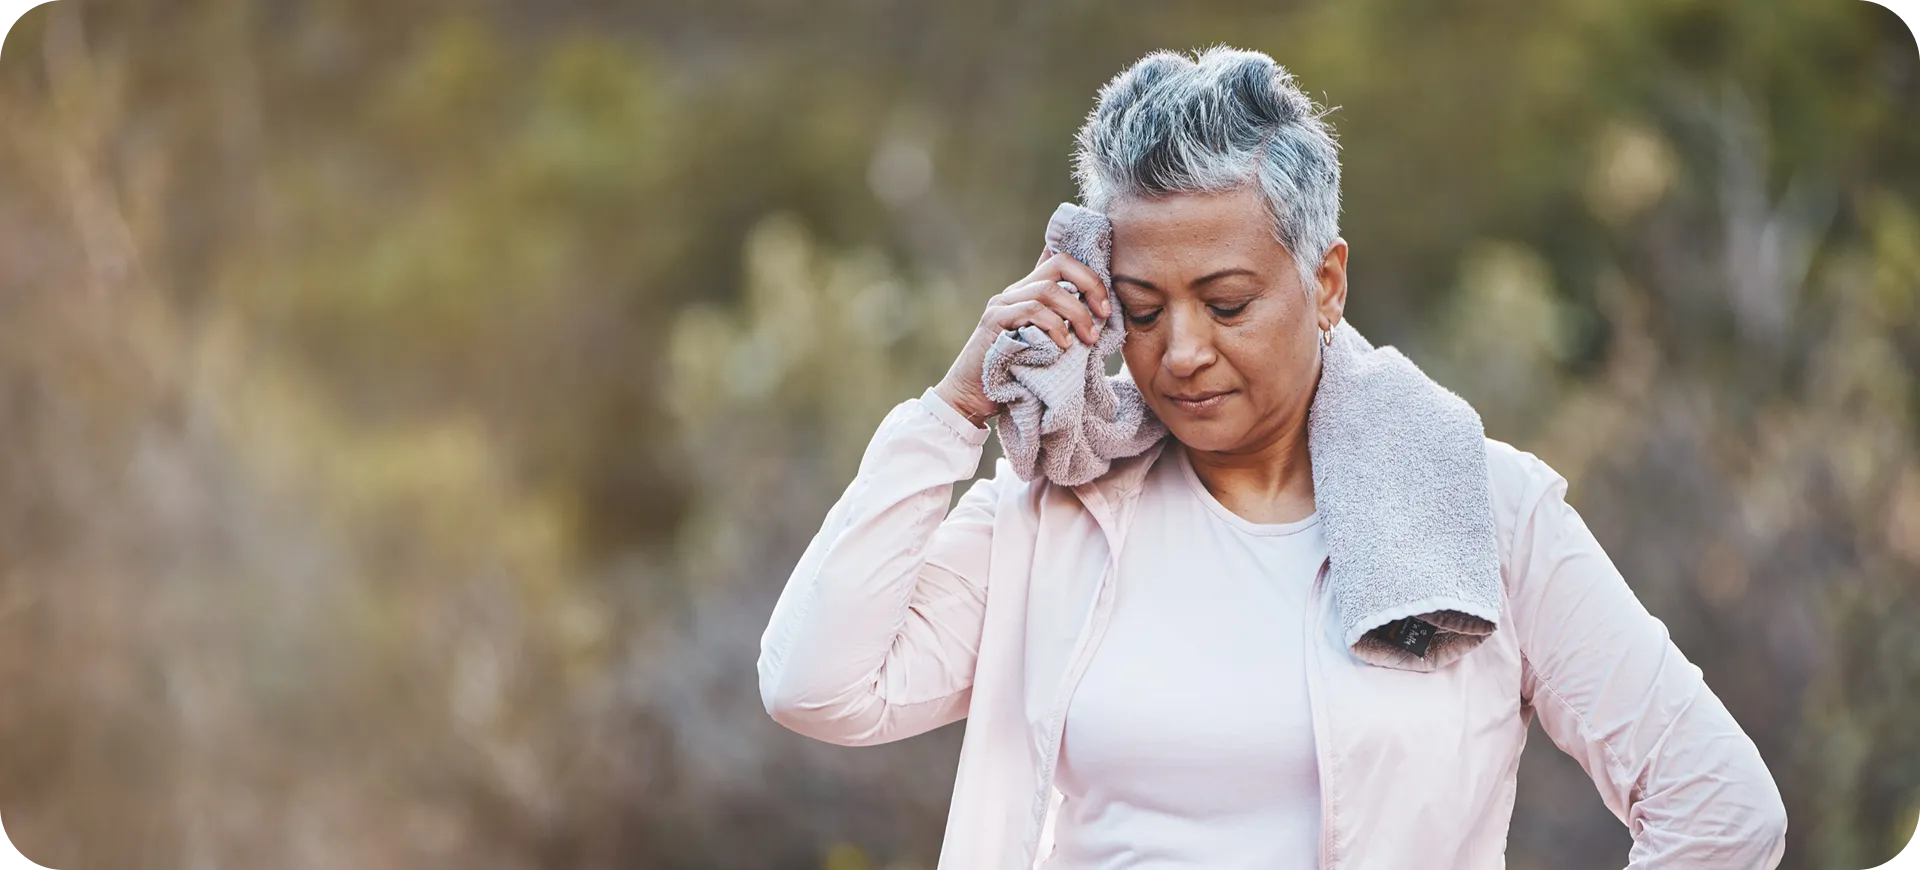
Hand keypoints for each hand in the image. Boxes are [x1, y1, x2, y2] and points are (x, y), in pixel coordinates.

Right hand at [934, 246, 1112, 423]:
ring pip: (1048, 289)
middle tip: (1104, 314)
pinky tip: (1062, 345)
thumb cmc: (1015, 377)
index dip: (1090, 275)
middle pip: (1059, 264)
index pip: (1061, 262)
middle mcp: (1014, 293)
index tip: (1106, 306)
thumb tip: (1098, 317)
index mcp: (1028, 294)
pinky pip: (1030, 310)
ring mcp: (1002, 304)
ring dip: (1076, 312)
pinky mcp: (994, 321)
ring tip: (1088, 338)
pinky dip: (1053, 325)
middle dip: (1090, 284)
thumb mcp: (1048, 348)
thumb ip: (1065, 328)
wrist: (972, 398)